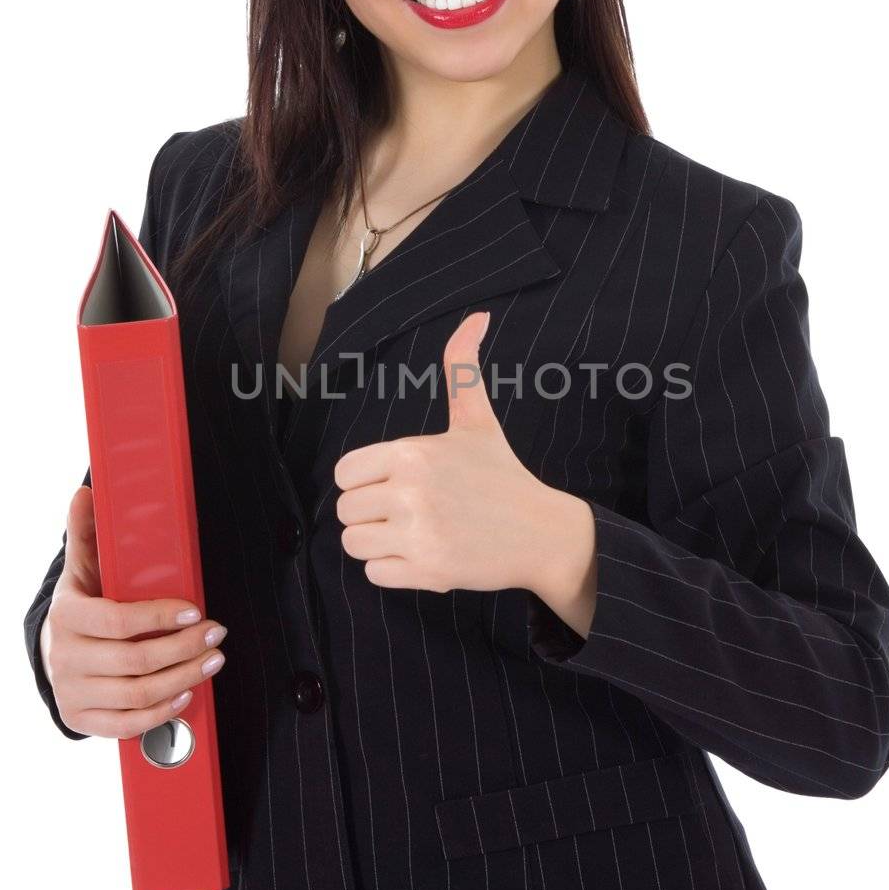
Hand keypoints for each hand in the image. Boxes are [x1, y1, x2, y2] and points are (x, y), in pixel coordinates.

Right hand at [43, 485, 228, 737]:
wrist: (52, 654)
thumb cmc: (80, 608)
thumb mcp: (81, 570)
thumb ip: (86, 533)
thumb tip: (86, 492)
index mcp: (67, 617)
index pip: (118, 621)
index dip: (160, 618)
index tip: (196, 610)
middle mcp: (65, 658)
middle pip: (135, 660)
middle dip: (184, 647)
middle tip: (218, 633)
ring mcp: (73, 692)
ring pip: (137, 693)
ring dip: (183, 677)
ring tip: (213, 659)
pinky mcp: (82, 720)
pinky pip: (127, 725)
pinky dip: (161, 711)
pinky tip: (186, 693)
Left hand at [333, 310, 550, 594]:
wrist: (543, 533)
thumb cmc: (502, 475)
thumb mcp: (478, 419)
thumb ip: (462, 368)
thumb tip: (478, 315)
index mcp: (413, 453)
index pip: (345, 472)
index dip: (364, 480)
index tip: (394, 483)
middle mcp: (411, 493)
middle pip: (345, 510)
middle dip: (370, 514)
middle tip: (406, 512)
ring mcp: (419, 535)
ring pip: (354, 543)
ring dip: (378, 543)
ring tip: (412, 534)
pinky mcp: (427, 572)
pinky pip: (374, 574)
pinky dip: (394, 570)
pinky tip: (424, 555)